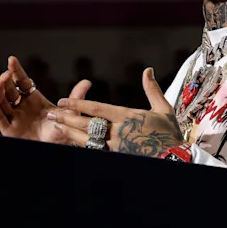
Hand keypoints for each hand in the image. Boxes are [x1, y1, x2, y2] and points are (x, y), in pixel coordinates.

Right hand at [0, 55, 90, 143]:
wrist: (58, 148)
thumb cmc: (63, 130)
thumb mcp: (70, 112)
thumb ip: (76, 97)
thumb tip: (87, 82)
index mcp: (34, 99)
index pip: (23, 82)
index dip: (16, 71)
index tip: (11, 59)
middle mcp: (22, 106)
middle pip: (11, 90)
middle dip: (7, 81)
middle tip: (7, 73)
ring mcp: (14, 117)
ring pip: (2, 101)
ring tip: (0, 82)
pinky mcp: (9, 129)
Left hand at [49, 67, 183, 156]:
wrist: (175, 157)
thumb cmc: (169, 133)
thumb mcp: (163, 108)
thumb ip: (152, 89)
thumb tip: (148, 70)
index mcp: (128, 116)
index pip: (96, 109)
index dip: (78, 104)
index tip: (63, 101)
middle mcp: (119, 131)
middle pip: (86, 124)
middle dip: (67, 118)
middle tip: (51, 114)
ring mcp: (116, 146)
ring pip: (87, 139)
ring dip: (70, 132)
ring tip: (57, 127)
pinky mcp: (117, 156)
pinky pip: (95, 150)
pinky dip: (82, 144)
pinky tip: (73, 141)